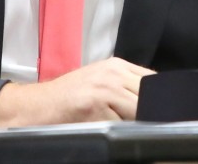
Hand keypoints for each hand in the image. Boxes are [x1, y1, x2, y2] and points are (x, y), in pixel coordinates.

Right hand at [0, 57, 154, 127]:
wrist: (36, 107)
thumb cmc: (67, 98)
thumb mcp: (99, 82)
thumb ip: (125, 86)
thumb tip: (154, 102)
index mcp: (116, 66)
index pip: (153, 80)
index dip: (159, 98)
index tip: (161, 111)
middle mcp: (113, 74)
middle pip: (149, 95)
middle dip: (149, 112)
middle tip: (145, 124)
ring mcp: (105, 89)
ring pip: (138, 111)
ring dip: (135, 123)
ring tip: (121, 126)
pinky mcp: (95, 106)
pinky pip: (121, 125)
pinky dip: (118, 133)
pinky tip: (105, 130)